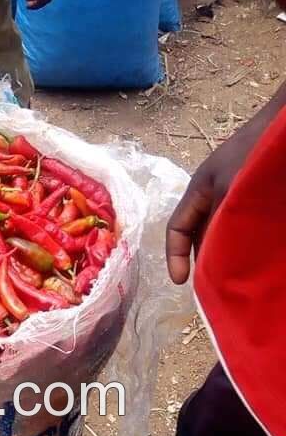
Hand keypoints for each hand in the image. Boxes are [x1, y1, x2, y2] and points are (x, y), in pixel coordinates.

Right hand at [165, 116, 271, 283]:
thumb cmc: (256, 150)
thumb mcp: (230, 190)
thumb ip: (218, 223)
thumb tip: (212, 258)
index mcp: (200, 190)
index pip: (177, 228)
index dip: (174, 256)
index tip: (181, 282)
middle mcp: (216, 194)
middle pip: (201, 234)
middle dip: (204, 260)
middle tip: (214, 285)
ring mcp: (238, 195)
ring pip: (225, 232)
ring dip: (228, 253)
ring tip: (237, 275)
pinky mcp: (261, 199)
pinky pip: (248, 226)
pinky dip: (249, 243)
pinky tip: (260, 256)